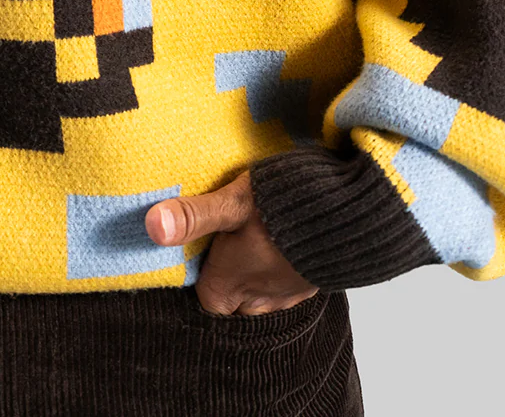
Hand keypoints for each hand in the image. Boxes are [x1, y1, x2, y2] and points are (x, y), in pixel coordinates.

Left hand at [145, 170, 317, 315]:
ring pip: (257, 292)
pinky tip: (279, 238)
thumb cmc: (287, 207)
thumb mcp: (233, 204)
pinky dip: (278, 266)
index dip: (197, 273)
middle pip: (228, 298)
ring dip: (252, 270)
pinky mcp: (311, 283)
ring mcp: (286, 295)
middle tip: (222, 238)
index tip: (196, 248)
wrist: (353, 212)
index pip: (201, 297)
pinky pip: (283, 284)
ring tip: (249, 237)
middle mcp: (257, 300)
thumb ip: (194, 216)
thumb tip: (151, 226)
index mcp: (229, 287)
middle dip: (224, 273)